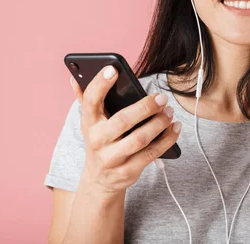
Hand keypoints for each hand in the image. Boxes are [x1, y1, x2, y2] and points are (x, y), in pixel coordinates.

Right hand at [69, 66, 181, 194]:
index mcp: (89, 123)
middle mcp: (97, 141)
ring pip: (139, 139)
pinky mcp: (128, 171)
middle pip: (122, 121)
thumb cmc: (100, 142)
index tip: (113, 69)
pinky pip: (151, 154)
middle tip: (162, 98)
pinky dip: (167, 139)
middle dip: (145, 107)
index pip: (90, 101)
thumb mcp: (90, 123)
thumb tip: (74, 76)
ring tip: (170, 112)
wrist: (99, 181)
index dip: (100, 84)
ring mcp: (112, 159)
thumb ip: (85, 99)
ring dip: (159, 124)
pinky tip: (175, 128)